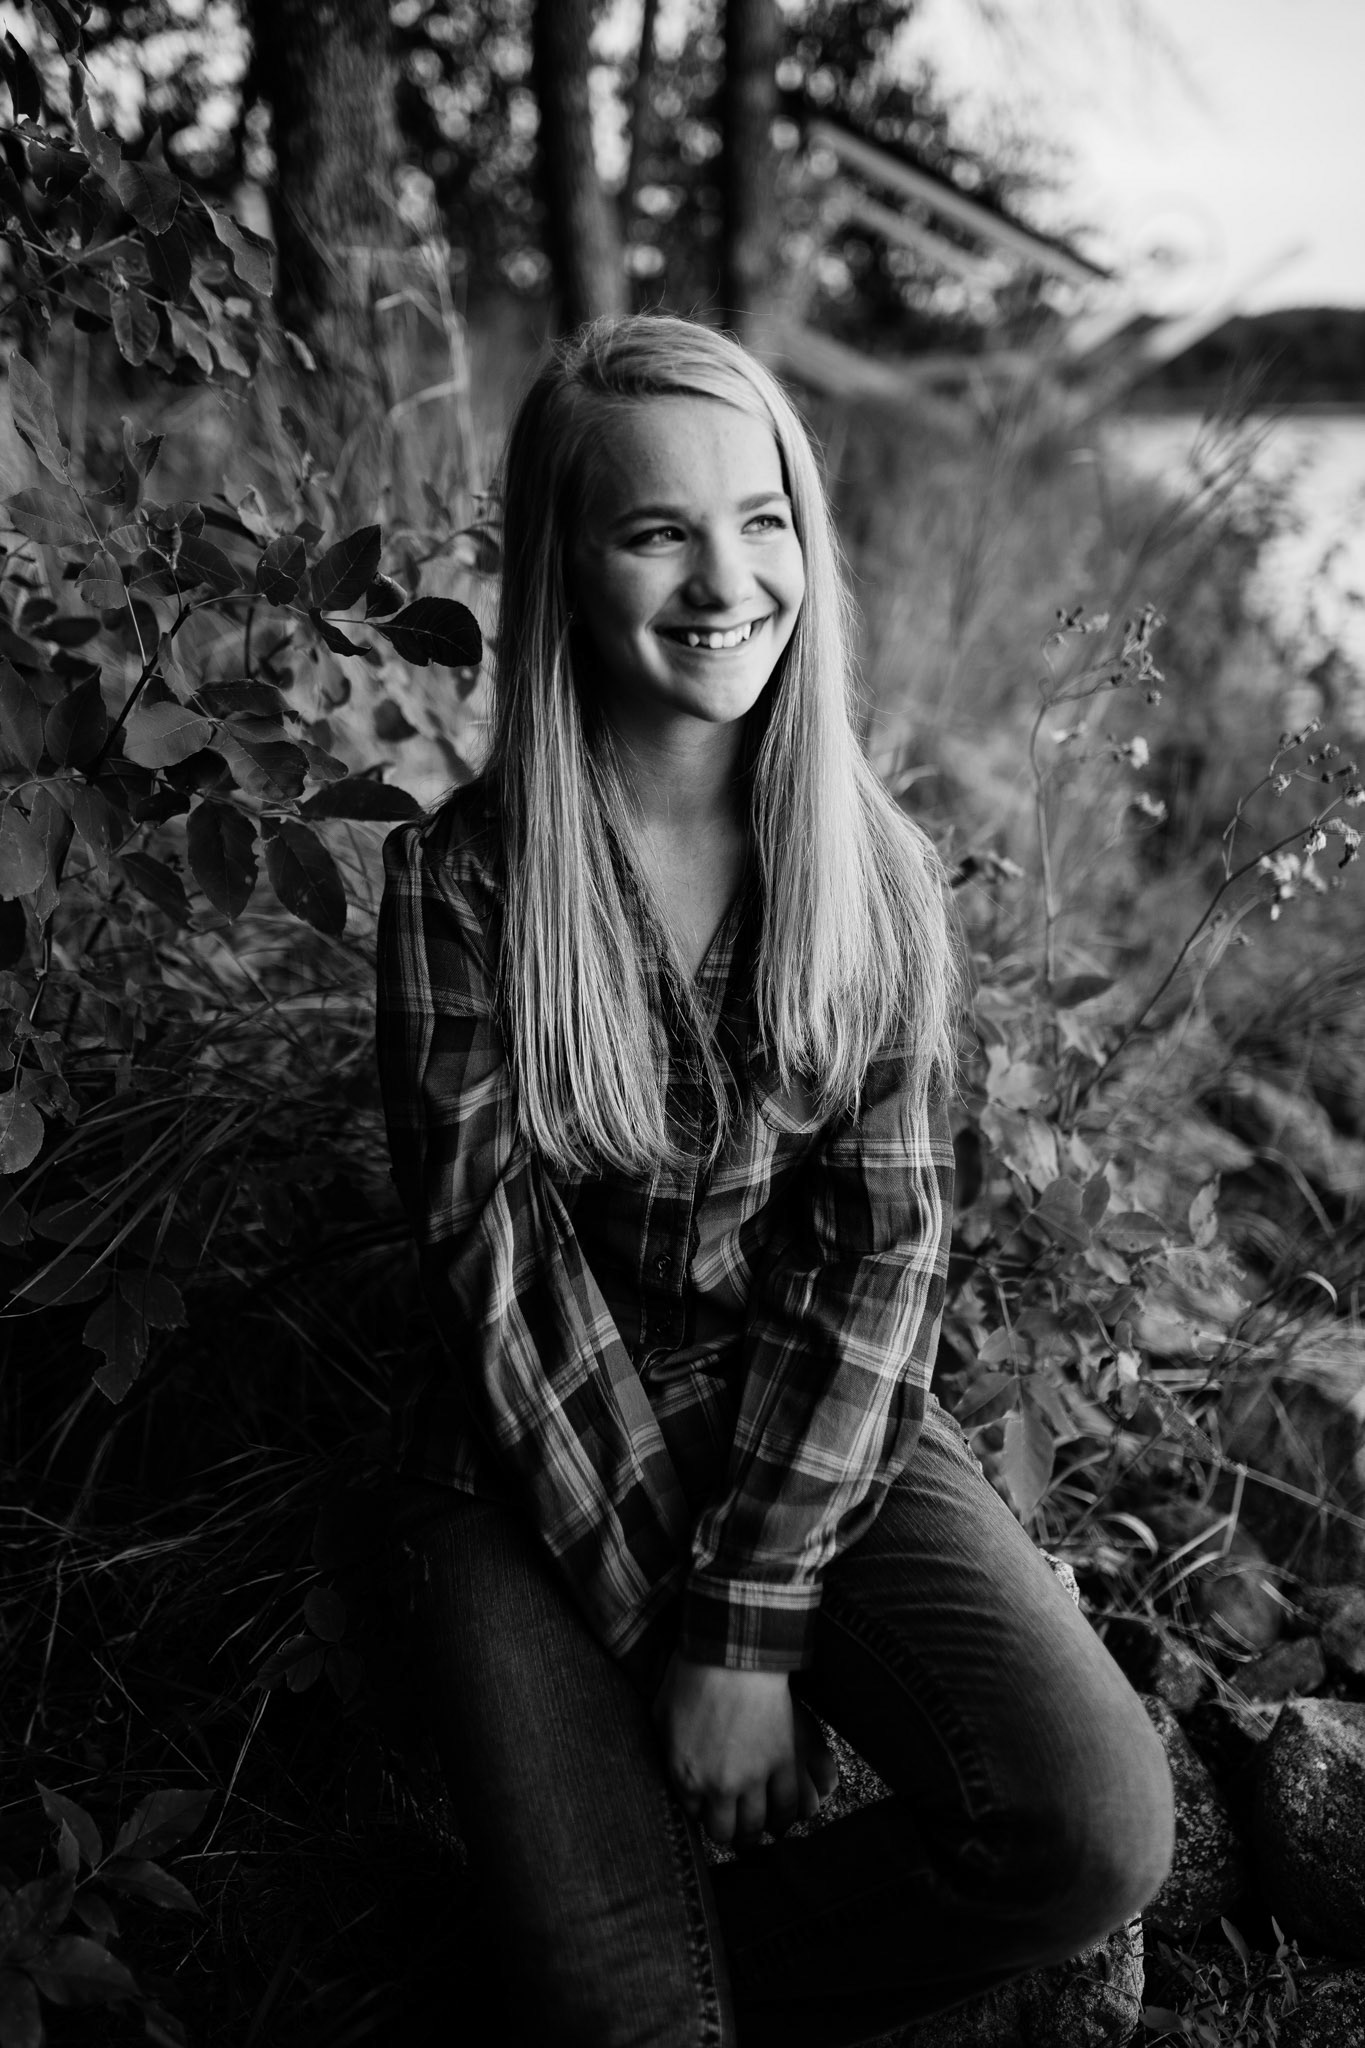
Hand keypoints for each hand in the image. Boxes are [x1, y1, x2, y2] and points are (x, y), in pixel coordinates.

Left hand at [653, 1653, 837, 1845]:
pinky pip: (788, 1803)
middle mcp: (718, 1786)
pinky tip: (784, 1812)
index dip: (702, 1812)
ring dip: (758, 1829)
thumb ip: (668, 1751)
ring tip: (760, 1826)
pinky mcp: (783, 1761)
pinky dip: (786, 1814)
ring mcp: (753, 1776)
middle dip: (729, 1832)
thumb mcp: (661, 1715)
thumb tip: (675, 1768)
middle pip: (725, 1831)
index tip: (709, 1806)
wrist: (732, 1652)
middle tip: (735, 1826)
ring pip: (758, 1824)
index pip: (694, 1815)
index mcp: (685, 1776)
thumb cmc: (691, 1675)